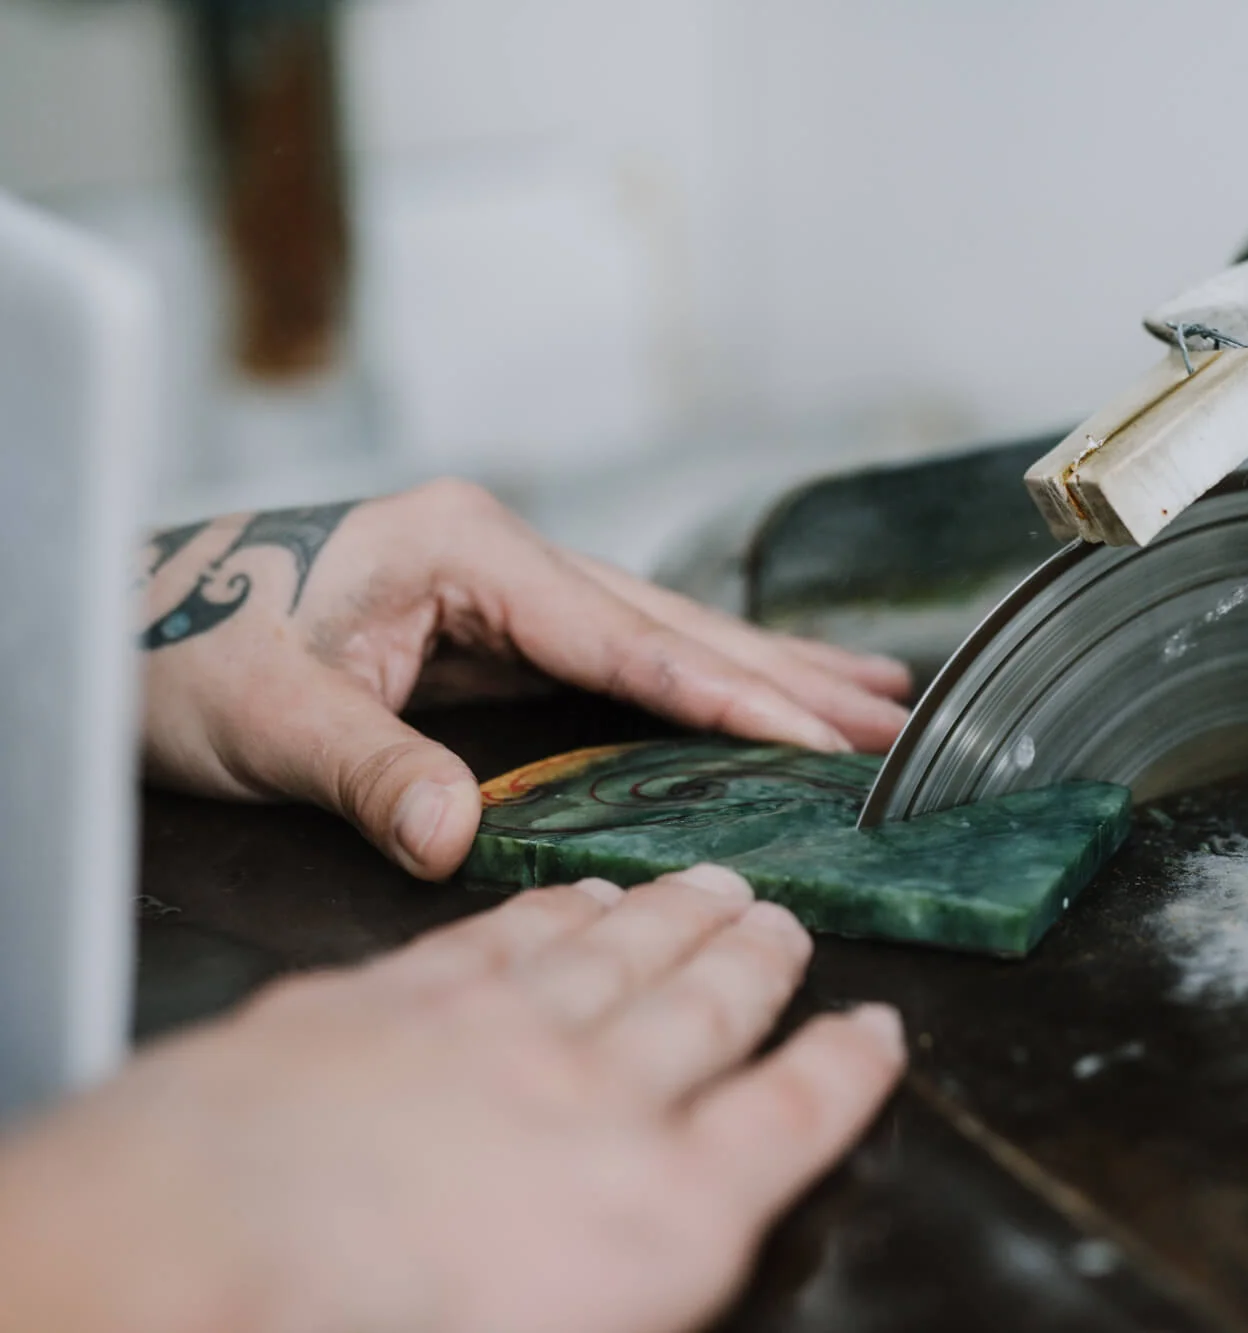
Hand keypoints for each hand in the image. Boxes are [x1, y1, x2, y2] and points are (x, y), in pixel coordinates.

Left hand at [0, 866, 904, 1332]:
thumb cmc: (384, 1329)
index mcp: (667, 1211)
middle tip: (788, 925)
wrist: (202, 1261)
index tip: (874, 1033)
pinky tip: (584, 895)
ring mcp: (505, 1037)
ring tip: (716, 886)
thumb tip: (691, 1236)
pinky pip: (516, 937)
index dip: (846, 1070)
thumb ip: (661, 1263)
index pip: (796, 1118)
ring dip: (680, 916)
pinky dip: (564, 911)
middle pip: (715, 1010)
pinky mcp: (408, 1000)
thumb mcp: (593, 1328)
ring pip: (624, 954)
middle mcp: (604, 1104)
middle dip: (762, 961)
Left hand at [139, 479, 911, 878]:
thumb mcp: (260, 715)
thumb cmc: (175, 646)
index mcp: (463, 550)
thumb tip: (452, 836)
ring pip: (662, 632)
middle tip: (893, 716)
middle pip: (674, 621)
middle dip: (788, 672)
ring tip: (870, 697)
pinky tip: (751, 702)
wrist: (116, 617)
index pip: (626, 637)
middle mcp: (499, 556)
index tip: (818, 738)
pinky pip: (623, 658)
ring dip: (766, 670)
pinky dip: (700, 683)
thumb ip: (368, 768)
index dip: (726, 696)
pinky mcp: (494, 627)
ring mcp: (503, 586)